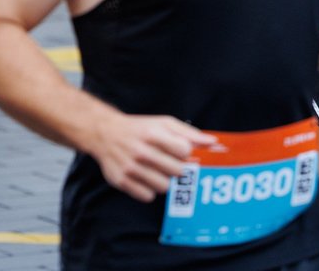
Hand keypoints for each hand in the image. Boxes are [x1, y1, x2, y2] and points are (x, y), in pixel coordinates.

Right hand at [87, 112, 214, 202]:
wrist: (105, 133)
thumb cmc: (141, 128)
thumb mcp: (164, 123)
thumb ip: (189, 133)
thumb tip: (213, 143)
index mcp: (153, 133)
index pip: (184, 151)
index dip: (186, 153)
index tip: (180, 151)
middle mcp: (140, 151)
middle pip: (177, 171)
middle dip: (178, 168)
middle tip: (170, 163)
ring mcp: (130, 167)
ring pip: (163, 187)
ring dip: (164, 181)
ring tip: (157, 171)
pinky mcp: (121, 181)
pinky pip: (147, 196)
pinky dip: (149, 190)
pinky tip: (145, 178)